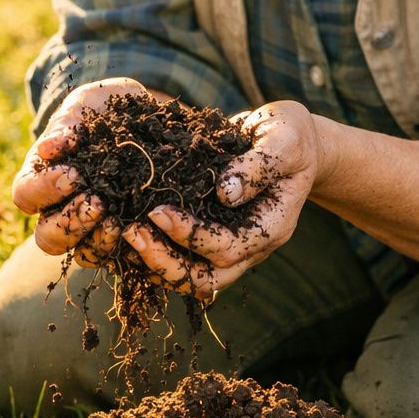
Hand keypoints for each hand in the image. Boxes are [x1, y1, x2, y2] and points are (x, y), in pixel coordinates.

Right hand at [11, 77, 150, 265]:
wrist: (141, 117)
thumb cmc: (102, 109)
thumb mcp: (85, 105)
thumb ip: (68, 124)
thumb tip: (49, 148)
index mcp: (41, 178)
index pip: (26, 195)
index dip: (44, 191)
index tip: (72, 174)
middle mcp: (60, 209)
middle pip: (48, 237)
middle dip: (70, 223)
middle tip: (97, 202)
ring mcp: (91, 227)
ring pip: (81, 254)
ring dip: (97, 241)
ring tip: (117, 221)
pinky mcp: (122, 234)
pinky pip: (118, 256)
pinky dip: (127, 248)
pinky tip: (140, 229)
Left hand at [124, 100, 321, 299]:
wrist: (291, 142)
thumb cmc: (291, 136)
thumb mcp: (284, 140)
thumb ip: (258, 164)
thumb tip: (224, 192)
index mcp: (272, 226)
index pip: (227, 248)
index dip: (190, 235)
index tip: (158, 210)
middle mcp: (251, 246)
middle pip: (205, 280)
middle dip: (165, 263)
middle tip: (131, 233)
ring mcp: (232, 245)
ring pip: (191, 277)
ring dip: (156, 262)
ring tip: (127, 232)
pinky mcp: (214, 235)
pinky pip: (183, 258)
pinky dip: (156, 250)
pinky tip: (131, 226)